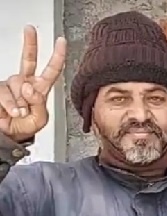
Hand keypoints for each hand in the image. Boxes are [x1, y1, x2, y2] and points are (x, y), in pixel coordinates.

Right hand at [0, 26, 66, 142]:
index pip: (51, 70)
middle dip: (30, 43)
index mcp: (40, 89)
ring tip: (21, 113)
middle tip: (30, 29)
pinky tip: (14, 112)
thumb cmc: (25, 128)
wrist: (8, 136)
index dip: (57, 56)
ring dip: (21, 103)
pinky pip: (6, 95)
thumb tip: (30, 88)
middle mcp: (25, 83)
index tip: (61, 41)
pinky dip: (11, 106)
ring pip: (18, 86)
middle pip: (28, 59)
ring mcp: (11, 85)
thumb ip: (38, 104)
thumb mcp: (40, 119)